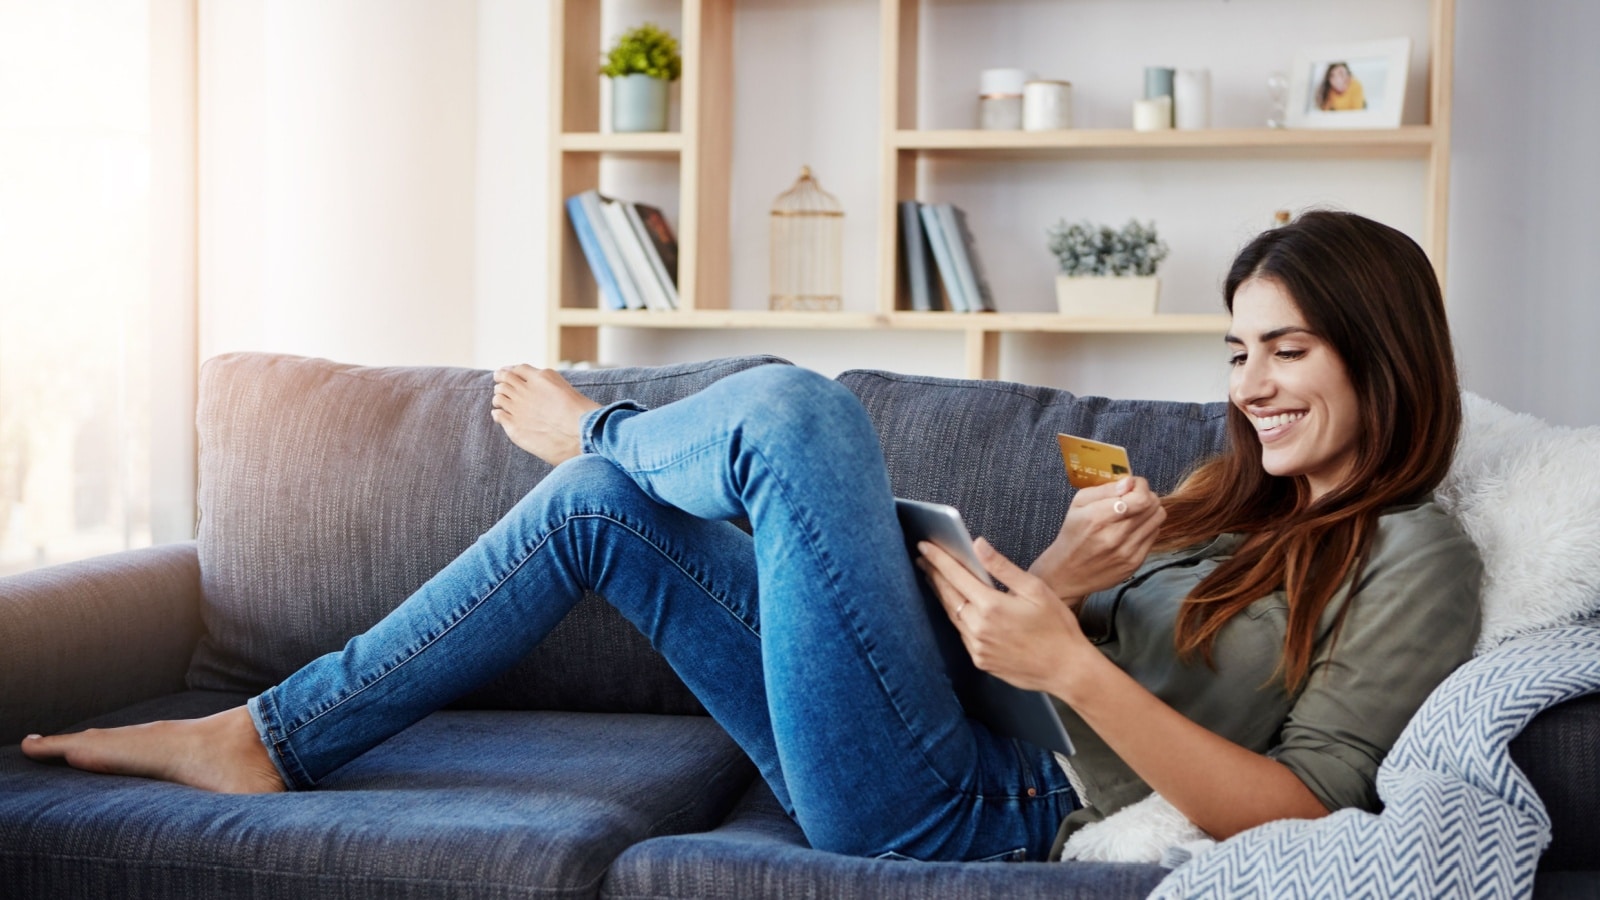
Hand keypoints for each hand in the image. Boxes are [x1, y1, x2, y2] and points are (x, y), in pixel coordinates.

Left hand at [490, 364, 600, 465]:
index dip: (508, 371)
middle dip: (500, 382)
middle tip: (500, 385)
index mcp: (539, 378)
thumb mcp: (563, 386)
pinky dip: (497, 413)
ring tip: (502, 402)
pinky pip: (497, 415)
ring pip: (498, 397)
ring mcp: (518, 408)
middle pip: (504, 380)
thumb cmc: (577, 412)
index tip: (505, 374)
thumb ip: (544, 381)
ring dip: (498, 397)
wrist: (580, 434)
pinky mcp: (514, 425)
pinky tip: (501, 416)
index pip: (517, 369)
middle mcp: (526, 390)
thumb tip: (530, 380)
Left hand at [917, 537, 1091, 694]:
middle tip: (923, 559)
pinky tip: (958, 607)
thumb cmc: (1057, 628)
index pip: (955, 575)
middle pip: (948, 595)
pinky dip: (957, 616)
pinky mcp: (980, 660)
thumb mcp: (1035, 590)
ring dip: (942, 595)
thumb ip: (1002, 567)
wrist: (1067, 670)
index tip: (924, 546)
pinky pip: (962, 634)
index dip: (938, 558)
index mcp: (991, 606)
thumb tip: (978, 545)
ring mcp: (977, 647)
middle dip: (933, 574)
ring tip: (935, 578)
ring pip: (953, 615)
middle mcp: (978, 628)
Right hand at [1029, 477, 1164, 603]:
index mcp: (1098, 518)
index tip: (1133, 485)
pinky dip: (1147, 527)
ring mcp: (1127, 552)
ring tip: (1135, 511)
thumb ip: (1104, 489)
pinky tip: (1133, 528)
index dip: (1141, 486)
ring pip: (1157, 520)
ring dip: (1149, 510)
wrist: (1067, 574)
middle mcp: (1115, 536)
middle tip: (1134, 496)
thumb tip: (1129, 481)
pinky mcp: (1135, 563)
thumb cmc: (1072, 536)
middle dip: (1146, 495)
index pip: (1140, 498)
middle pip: (1153, 507)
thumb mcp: (1078, 505)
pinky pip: (1154, 536)